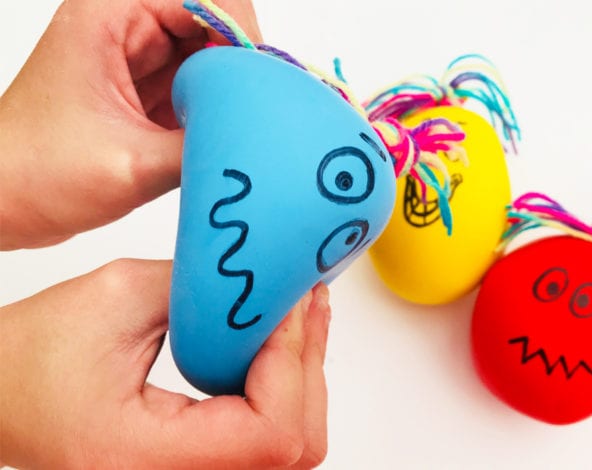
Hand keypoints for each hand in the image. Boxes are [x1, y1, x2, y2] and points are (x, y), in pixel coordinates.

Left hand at [0, 0, 260, 249]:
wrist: (3, 203)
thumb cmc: (35, 173)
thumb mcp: (131, 165)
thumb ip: (203, 147)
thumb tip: (260, 142)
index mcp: (108, 15)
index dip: (240, 33)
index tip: (258, 81)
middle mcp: (127, 27)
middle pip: (213, 23)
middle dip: (241, 64)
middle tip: (257, 109)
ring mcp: (139, 58)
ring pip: (211, 56)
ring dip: (231, 89)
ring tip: (241, 126)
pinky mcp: (147, 89)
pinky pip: (200, 86)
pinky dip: (219, 108)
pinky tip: (224, 134)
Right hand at [0, 259, 330, 468]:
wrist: (3, 389)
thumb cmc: (33, 355)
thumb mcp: (120, 297)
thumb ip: (205, 289)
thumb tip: (269, 279)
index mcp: (145, 457)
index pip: (269, 433)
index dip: (291, 364)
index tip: (288, 306)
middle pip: (294, 445)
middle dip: (306, 365)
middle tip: (304, 302)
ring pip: (289, 446)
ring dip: (303, 375)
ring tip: (301, 315)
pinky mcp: (198, 463)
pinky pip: (264, 440)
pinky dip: (284, 389)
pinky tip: (281, 344)